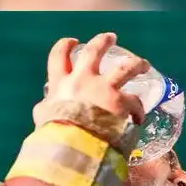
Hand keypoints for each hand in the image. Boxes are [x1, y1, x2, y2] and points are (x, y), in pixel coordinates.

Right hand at [35, 32, 149, 128]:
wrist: (73, 147)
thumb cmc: (55, 136)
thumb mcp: (43, 119)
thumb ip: (45, 111)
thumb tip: (42, 110)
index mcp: (61, 84)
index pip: (59, 57)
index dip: (65, 46)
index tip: (73, 41)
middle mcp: (82, 80)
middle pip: (94, 52)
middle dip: (103, 41)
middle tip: (111, 37)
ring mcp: (103, 88)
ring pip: (125, 67)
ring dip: (136, 63)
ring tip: (143, 64)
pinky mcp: (120, 102)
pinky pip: (135, 101)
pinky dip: (138, 109)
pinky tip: (139, 117)